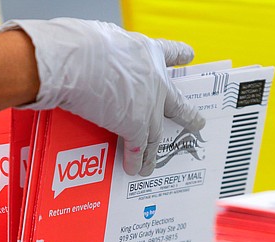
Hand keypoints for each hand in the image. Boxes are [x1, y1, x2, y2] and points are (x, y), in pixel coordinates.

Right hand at [0, 18, 204, 175]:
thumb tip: (97, 61)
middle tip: (197, 122)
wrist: (77, 61)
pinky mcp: (135, 126)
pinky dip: (136, 160)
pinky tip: (135, 169)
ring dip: (156, 151)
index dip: (178, 54)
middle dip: (186, 114)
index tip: (189, 56)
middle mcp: (153, 79)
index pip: (167, 51)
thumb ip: (109, 54)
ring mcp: (148, 106)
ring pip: (157, 133)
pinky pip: (138, 148)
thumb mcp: (102, 40)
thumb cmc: (81, 45)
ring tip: (156, 162)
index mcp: (145, 51)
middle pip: (175, 101)